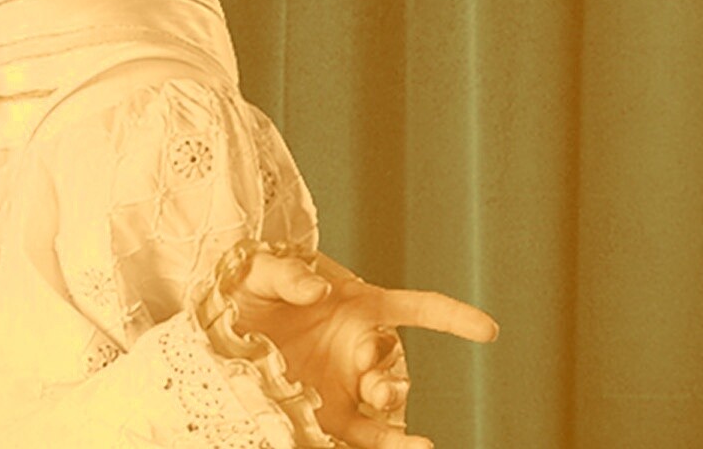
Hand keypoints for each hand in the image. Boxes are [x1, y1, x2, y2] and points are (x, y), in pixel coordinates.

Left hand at [232, 251, 497, 448]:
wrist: (214, 331)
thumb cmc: (243, 292)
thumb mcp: (257, 271)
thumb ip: (286, 273)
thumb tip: (317, 290)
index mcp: (356, 307)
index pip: (415, 308)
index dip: (450, 316)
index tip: (487, 329)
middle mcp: (359, 349)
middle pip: (392, 361)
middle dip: (386, 370)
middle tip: (369, 374)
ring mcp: (347, 386)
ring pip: (386, 403)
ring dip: (393, 411)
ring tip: (399, 426)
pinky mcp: (329, 416)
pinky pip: (365, 436)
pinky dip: (387, 446)